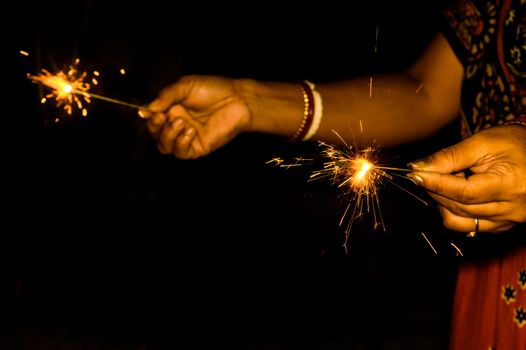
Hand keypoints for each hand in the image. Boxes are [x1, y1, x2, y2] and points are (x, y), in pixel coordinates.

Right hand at [142, 75, 251, 158]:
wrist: (237, 100)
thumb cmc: (213, 89)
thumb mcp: (186, 86)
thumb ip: (166, 96)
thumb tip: (146, 110)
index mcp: (172, 108)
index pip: (152, 118)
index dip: (148, 117)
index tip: (151, 112)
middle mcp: (177, 123)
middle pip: (155, 134)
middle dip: (155, 127)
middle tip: (163, 118)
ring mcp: (186, 137)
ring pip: (164, 146)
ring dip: (168, 135)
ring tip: (181, 123)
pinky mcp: (197, 147)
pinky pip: (181, 153)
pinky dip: (181, 143)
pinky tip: (191, 131)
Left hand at [408, 125, 525, 233]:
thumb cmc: (513, 143)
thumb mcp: (482, 142)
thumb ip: (450, 156)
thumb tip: (419, 167)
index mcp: (510, 185)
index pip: (464, 192)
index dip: (436, 184)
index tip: (415, 174)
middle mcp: (512, 209)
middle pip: (460, 207)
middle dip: (436, 191)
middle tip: (423, 174)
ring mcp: (508, 220)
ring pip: (461, 219)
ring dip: (442, 202)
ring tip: (441, 182)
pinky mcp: (502, 225)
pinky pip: (469, 226)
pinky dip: (453, 212)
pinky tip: (450, 196)